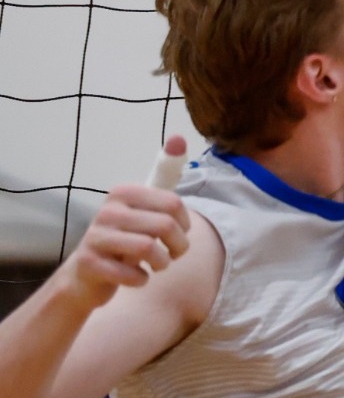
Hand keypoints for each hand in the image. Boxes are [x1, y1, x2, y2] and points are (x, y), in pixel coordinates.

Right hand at [55, 140, 192, 310]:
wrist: (84, 277)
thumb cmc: (124, 239)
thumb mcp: (144, 208)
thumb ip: (163, 176)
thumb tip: (179, 137)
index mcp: (124, 192)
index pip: (173, 203)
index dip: (185, 223)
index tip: (181, 232)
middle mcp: (108, 210)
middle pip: (165, 226)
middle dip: (179, 246)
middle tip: (173, 254)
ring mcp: (95, 237)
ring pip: (149, 249)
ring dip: (161, 263)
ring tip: (157, 265)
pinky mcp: (89, 264)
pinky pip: (132, 274)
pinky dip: (141, 279)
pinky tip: (137, 277)